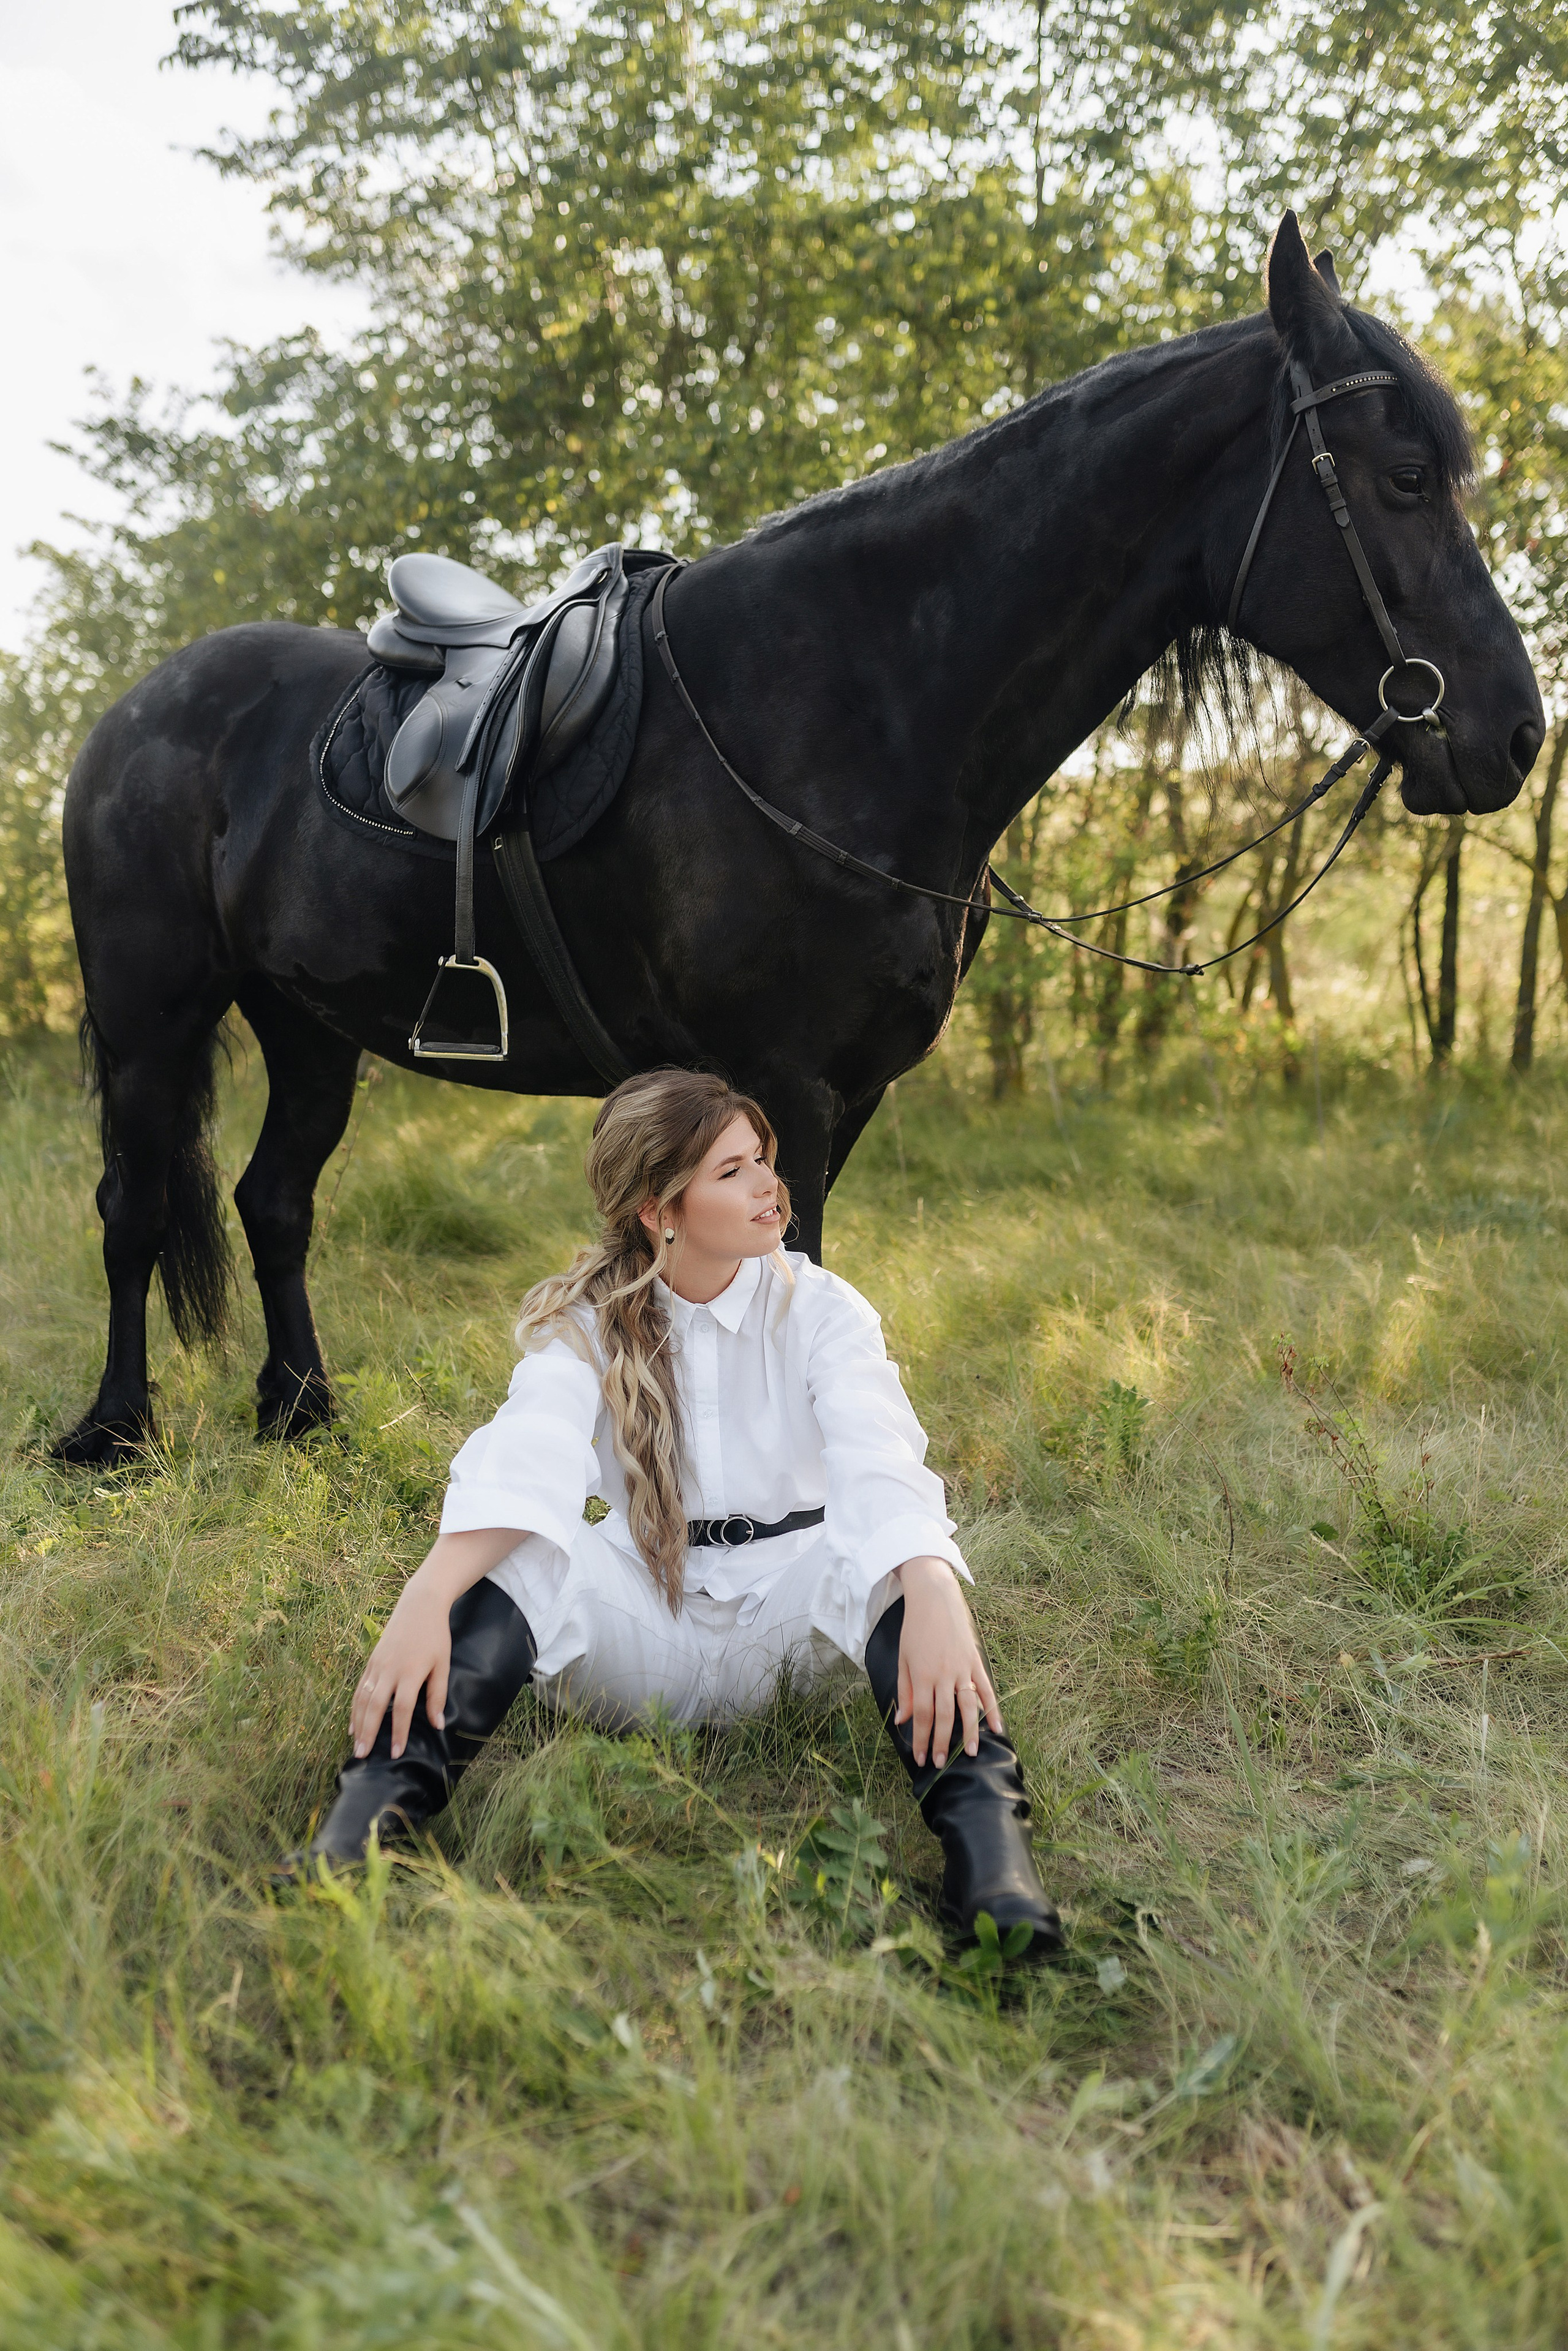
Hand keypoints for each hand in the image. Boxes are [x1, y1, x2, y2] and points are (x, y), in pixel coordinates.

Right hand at [350, 1573, 452, 1760]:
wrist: (419, 1605)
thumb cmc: (435, 1637)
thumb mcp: (442, 1664)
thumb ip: (438, 1695)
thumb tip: (438, 1725)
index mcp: (410, 1671)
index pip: (402, 1708)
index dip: (399, 1732)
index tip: (396, 1753)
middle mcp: (390, 1669)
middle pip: (375, 1706)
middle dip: (368, 1733)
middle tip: (362, 1756)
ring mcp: (377, 1664)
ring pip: (362, 1698)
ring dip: (358, 1724)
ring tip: (356, 1746)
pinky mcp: (371, 1661)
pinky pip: (359, 1688)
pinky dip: (355, 1708)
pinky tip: (353, 1724)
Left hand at [894, 1555, 1002, 1768]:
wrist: (934, 1598)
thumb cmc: (915, 1629)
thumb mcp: (903, 1659)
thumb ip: (905, 1691)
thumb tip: (903, 1721)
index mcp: (922, 1674)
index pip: (922, 1714)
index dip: (921, 1738)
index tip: (921, 1757)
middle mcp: (943, 1674)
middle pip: (944, 1715)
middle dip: (941, 1742)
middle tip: (940, 1763)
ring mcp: (962, 1668)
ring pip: (968, 1706)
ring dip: (970, 1731)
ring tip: (971, 1753)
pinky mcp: (975, 1661)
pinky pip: (986, 1689)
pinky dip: (993, 1709)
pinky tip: (997, 1727)